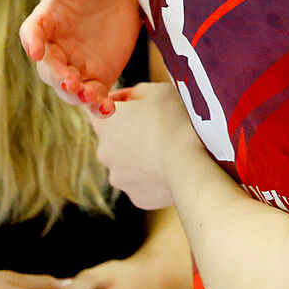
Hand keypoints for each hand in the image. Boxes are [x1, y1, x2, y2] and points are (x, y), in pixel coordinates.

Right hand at [21, 0, 143, 109]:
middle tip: (70, 81)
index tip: (36, 50)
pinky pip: (94, 96)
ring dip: (76, 96)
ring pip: (69, 88)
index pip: (31, 34)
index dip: (32, 42)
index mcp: (46, 21)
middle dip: (57, 77)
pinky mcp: (98, 76)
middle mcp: (56, 47)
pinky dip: (98, 106)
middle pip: (49, 69)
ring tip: (89, 96)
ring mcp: (76, 64)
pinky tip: (107, 109)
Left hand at [88, 83, 198, 209]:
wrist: (191, 165)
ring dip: (141, 156)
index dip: (118, 103)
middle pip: (113, 137)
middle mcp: (103, 151)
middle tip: (158, 128)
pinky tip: (171, 170)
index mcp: (104, 122)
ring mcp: (118, 177)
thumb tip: (131, 99)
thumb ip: (138, 92)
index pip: (97, 107)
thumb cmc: (175, 121)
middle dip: (130, 132)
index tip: (137, 103)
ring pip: (127, 162)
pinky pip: (142, 182)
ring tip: (168, 151)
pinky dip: (153, 176)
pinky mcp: (135, 197)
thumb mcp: (159, 91)